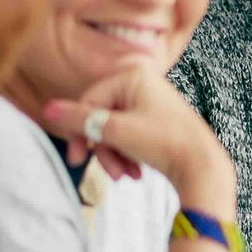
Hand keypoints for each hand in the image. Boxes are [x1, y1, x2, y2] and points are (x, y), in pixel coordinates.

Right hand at [43, 66, 234, 213]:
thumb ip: (79, 120)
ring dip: (115, 155)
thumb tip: (48, 109)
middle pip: (101, 116)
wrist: (203, 167)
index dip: (79, 131)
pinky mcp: (157, 119)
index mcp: (133, 75)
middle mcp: (143, 82)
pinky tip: (136, 172)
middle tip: (109, 173)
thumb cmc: (163, 144)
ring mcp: (151, 100)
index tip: (77, 159)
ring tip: (126, 176)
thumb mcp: (116, 132)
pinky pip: (129, 134)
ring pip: (114, 129)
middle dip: (103, 148)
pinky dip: (128, 154)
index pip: (89, 101)